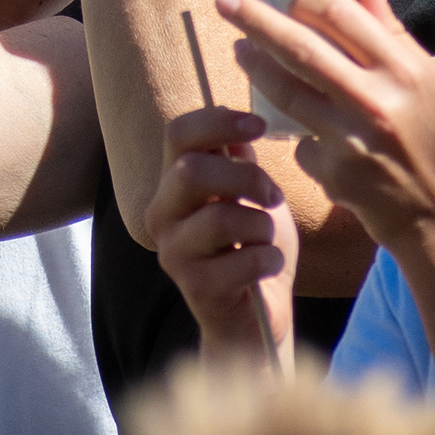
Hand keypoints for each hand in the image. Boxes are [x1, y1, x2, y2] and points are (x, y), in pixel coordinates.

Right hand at [143, 104, 293, 361]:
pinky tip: (269, 266)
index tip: (259, 126)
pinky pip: (241, 260)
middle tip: (272, 195)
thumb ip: (240, 158)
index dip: (218, 120)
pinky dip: (268, 259)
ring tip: (268, 239)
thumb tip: (241, 116)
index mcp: (173, 184)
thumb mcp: (252, 194)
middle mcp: (162, 215)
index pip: (178, 133)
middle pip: (191, 170)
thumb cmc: (256, 249)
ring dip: (261, 225)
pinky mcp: (194, 289)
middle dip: (245, 177)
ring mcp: (173, 254)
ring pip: (220, 217)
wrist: (259, 319)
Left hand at [215, 0, 434, 259]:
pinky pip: (302, 146)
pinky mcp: (336, 177)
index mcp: (405, 70)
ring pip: (285, 93)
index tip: (292, 1)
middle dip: (254, 20)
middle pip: (300, 48)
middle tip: (225, 2)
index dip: (308, 2)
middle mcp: (378, 102)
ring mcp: (353, 141)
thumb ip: (391, 31)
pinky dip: (304, 139)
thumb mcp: (428, 80)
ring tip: (241, 51)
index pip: (341, 15)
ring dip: (256, 68)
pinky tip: (317, 142)